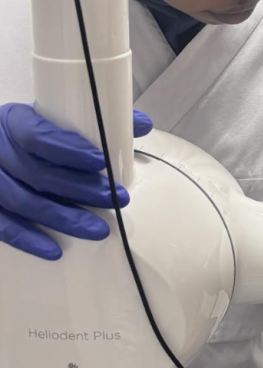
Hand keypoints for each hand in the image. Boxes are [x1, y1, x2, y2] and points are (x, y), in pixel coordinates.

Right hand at [0, 104, 152, 260]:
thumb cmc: (31, 130)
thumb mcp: (53, 117)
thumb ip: (98, 119)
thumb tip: (143, 125)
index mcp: (14, 121)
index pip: (38, 136)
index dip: (69, 150)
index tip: (101, 162)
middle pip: (38, 174)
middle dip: (81, 189)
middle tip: (116, 199)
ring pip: (24, 203)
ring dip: (64, 219)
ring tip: (100, 230)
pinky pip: (3, 226)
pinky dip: (29, 240)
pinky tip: (55, 251)